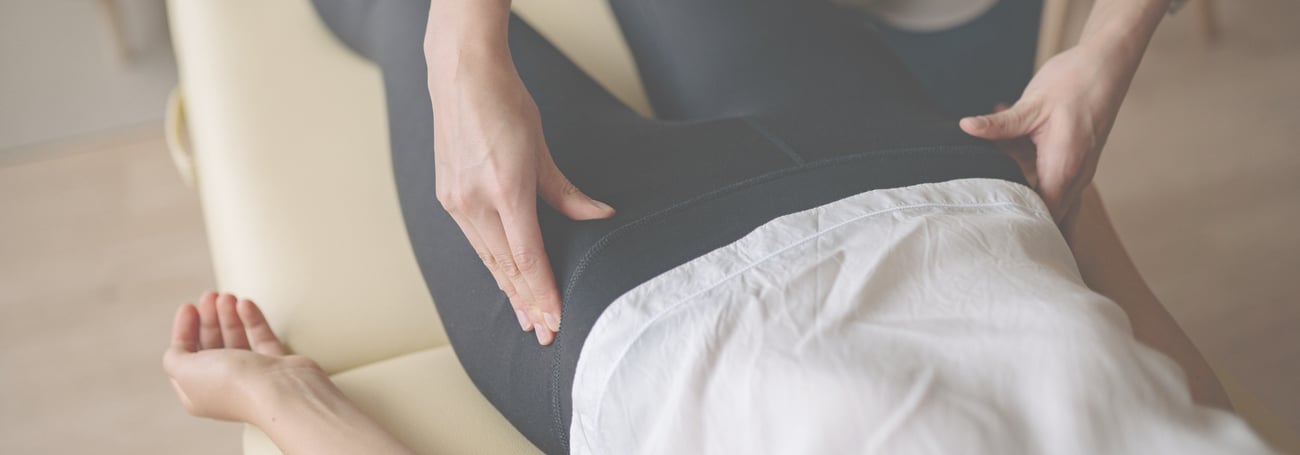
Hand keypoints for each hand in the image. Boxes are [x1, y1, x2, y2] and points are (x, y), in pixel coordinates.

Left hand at [162, 292, 325, 421]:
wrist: (280, 391)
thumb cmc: (232, 384)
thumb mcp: (186, 370)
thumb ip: (174, 357)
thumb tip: (177, 350)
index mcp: (198, 392)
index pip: (184, 359)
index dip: (183, 331)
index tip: (188, 307)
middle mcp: (224, 385)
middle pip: (210, 345)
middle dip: (208, 319)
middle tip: (210, 296)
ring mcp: (251, 375)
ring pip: (235, 339)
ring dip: (228, 316)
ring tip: (228, 297)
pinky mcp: (275, 364)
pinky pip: (260, 337)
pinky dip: (252, 320)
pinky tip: (246, 304)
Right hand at [427, 48, 614, 345]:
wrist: (462, 74)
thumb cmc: (506, 104)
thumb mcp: (541, 149)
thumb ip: (566, 192)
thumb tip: (600, 215)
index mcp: (504, 189)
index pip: (527, 256)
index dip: (542, 291)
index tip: (555, 319)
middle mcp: (474, 201)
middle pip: (505, 266)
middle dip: (527, 302)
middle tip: (546, 333)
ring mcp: (456, 200)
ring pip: (488, 258)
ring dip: (509, 290)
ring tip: (528, 317)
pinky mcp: (447, 195)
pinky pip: (475, 240)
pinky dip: (493, 265)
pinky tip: (506, 281)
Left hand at [960, 46, 1134, 224]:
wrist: (1107, 63)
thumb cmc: (1074, 82)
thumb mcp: (1031, 103)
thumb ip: (999, 124)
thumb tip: (966, 127)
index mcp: (1064, 167)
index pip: (1043, 215)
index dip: (1020, 223)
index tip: (991, 223)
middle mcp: (1076, 175)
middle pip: (1046, 212)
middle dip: (1017, 210)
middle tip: (986, 205)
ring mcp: (1079, 169)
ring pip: (1046, 193)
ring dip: (1021, 183)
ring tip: (998, 163)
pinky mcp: (1076, 159)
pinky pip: (1050, 176)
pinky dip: (1029, 167)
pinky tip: (1012, 144)